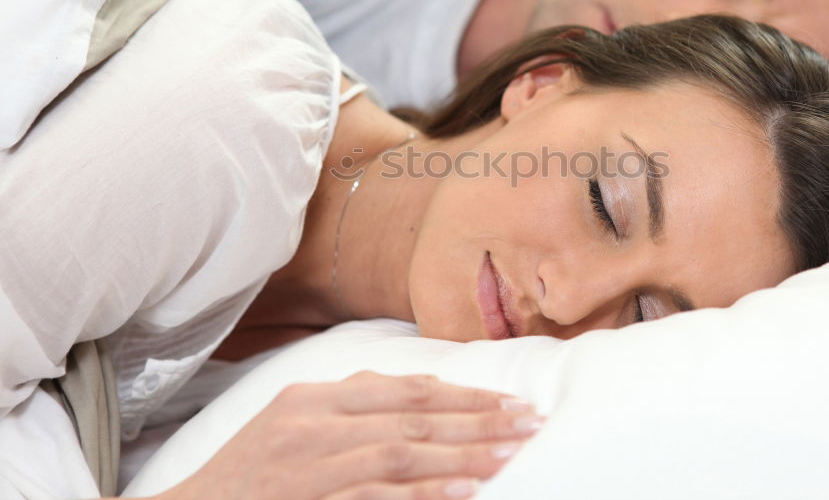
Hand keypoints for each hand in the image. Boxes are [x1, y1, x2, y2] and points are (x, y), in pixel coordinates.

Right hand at [155, 371, 543, 499]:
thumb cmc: (251, 470)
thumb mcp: (294, 420)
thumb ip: (354, 405)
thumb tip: (428, 395)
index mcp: (314, 397)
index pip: (405, 388)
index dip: (464, 394)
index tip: (510, 401)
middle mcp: (313, 424)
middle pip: (413, 418)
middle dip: (478, 421)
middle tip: (530, 424)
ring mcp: (310, 467)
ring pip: (402, 454)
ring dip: (463, 456)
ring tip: (511, 457)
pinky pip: (375, 497)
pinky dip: (422, 495)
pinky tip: (463, 493)